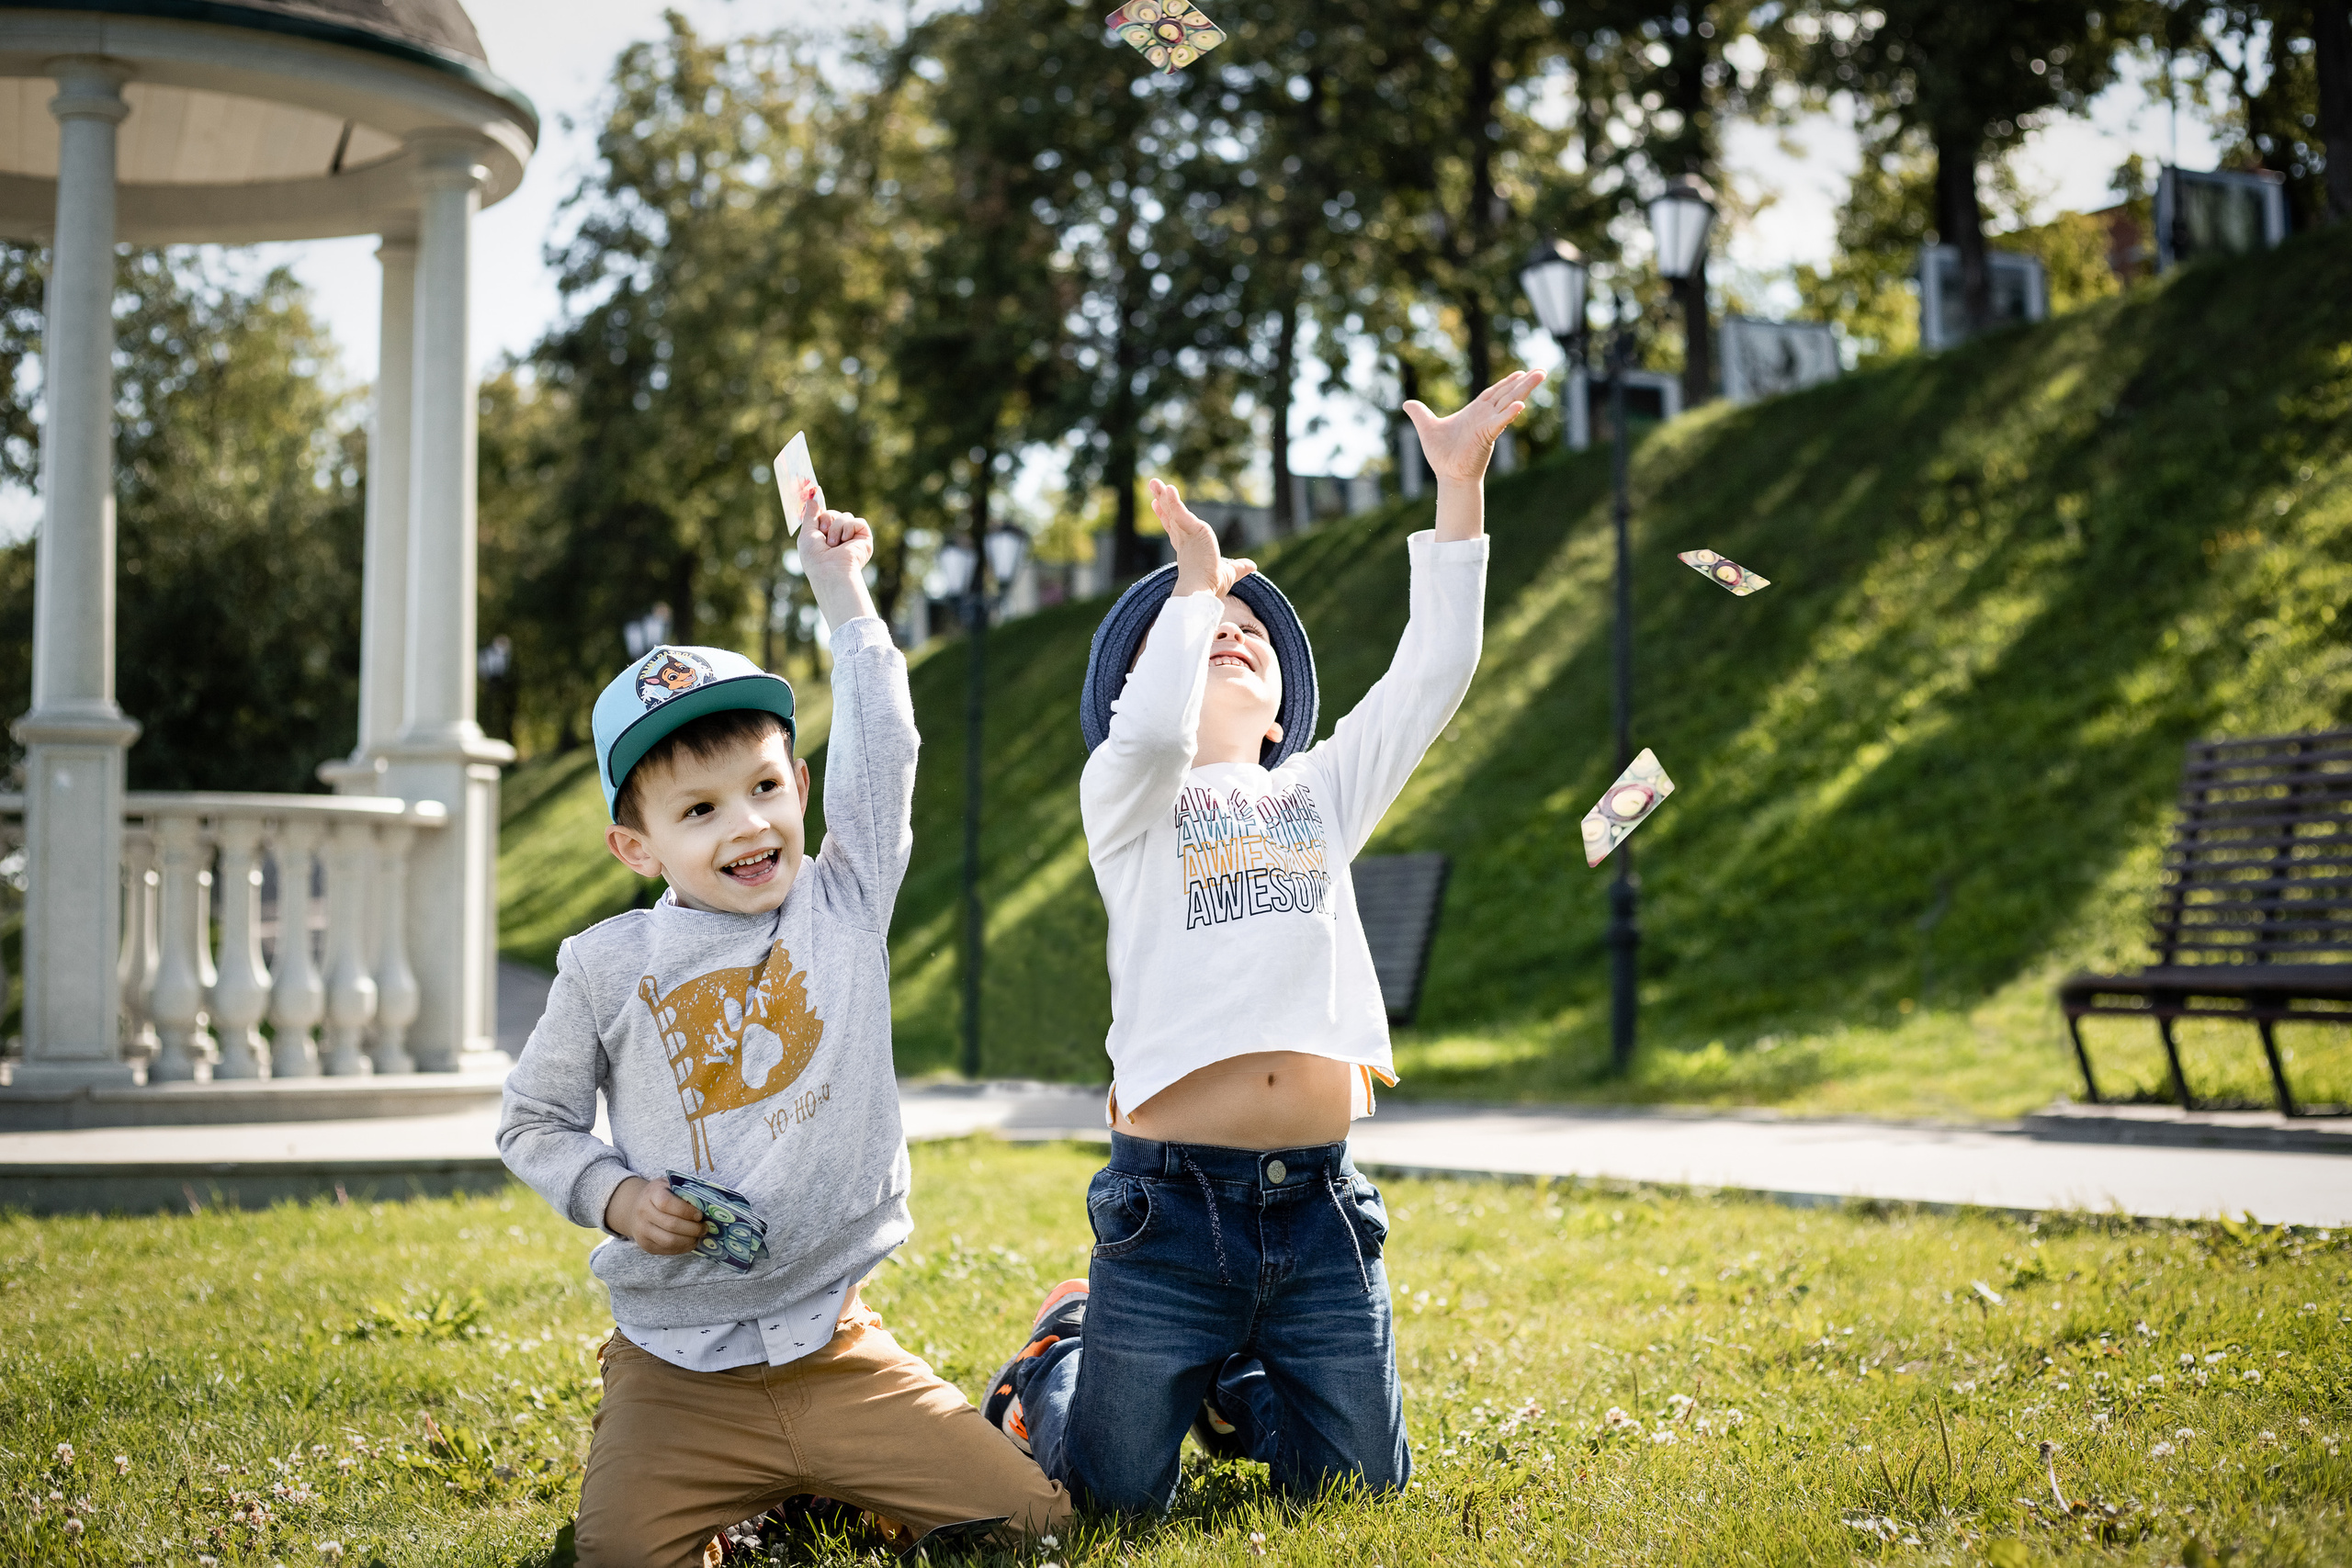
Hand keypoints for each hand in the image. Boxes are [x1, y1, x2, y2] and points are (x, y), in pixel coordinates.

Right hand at [605, 1175, 708, 1255]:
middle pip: (671, 1225)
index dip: (686, 1211)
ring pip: (669, 1241)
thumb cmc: (660, 1195)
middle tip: (705, 1228)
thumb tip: (708, 1203)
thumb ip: (685, 1191)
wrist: (635, 1209)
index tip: (700, 1215)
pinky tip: (690, 1242)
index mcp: (651, 1194)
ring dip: (689, 1240)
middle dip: (693, 1228)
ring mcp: (642, 1231)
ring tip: (698, 1236)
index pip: (667, 1204)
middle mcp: (643, 1212)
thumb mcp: (670, 1185)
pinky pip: (667, 1250)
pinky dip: (682, 1248)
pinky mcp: (646, 1245)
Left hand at [800, 509, 873, 578]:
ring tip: (833, 544)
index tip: (817, 518)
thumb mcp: (806, 533)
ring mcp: (852, 538)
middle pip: (834, 513)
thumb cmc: (815, 557)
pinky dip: (850, 528)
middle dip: (827, 519)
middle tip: (824, 533)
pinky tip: (846, 541)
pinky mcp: (864, 539)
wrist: (830, 570)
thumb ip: (809, 516)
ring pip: (846, 516)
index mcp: (825, 537)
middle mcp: (839, 537)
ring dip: (836, 527)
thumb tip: (811, 499)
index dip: (821, 515)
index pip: (825, 516)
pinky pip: (858, 522)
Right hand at [1150, 479, 1255, 599]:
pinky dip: (1174, 501)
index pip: (1175, 528)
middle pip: (1170, 516)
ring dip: (1163, 495)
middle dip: (1162, 501)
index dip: (1168, 516)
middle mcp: (1184, 540)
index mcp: (1188, 548)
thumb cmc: (1212, 586)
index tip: (1159, 505)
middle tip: (1153, 485)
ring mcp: (1186, 535)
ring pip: (1172, 511)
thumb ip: (1238, 566)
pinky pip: (1180, 512)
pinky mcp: (1192, 530)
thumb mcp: (1229, 572)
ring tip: (1154, 482)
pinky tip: (1168, 488)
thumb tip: (1252, 566)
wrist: (1202, 592)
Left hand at [1403, 369, 1545, 484]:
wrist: (1448, 475)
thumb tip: (1406, 403)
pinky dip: (1509, 414)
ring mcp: (1488, 425)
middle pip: (1507, 394)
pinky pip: (1500, 422)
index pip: (1494, 393)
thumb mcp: (1427, 427)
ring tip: (1539, 376)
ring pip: (1509, 402)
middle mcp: (1485, 416)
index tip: (1520, 372)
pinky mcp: (1487, 436)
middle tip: (1541, 371)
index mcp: (1475, 413)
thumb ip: (1420, 414)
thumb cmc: (1442, 455)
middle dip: (1524, 382)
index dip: (1506, 382)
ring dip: (1524, 389)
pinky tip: (1520, 405)